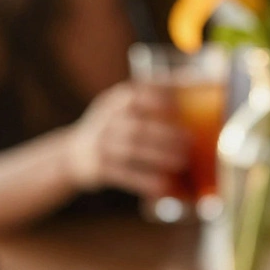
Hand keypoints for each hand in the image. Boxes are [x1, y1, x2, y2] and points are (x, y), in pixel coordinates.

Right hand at [65, 82, 187, 196]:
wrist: (72, 154)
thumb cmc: (114, 126)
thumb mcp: (122, 105)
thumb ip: (151, 95)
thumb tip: (196, 81)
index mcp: (115, 101)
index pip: (134, 95)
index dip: (156, 99)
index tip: (178, 106)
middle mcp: (106, 121)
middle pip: (136, 127)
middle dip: (165, 134)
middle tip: (190, 140)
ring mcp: (100, 145)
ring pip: (131, 151)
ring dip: (158, 157)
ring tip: (182, 161)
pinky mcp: (98, 169)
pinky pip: (124, 176)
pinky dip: (145, 182)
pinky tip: (163, 187)